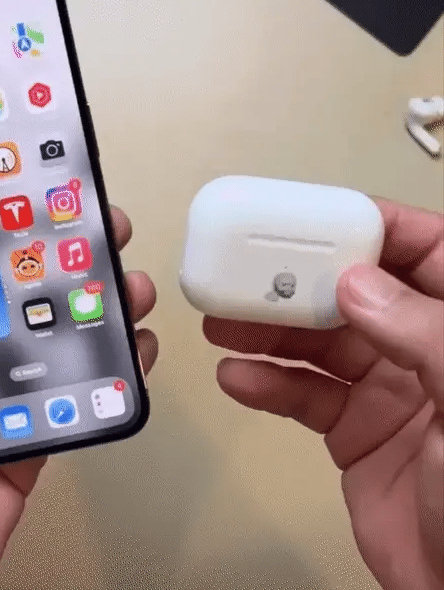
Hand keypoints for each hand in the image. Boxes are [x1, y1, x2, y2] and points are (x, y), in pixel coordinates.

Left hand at [0, 190, 157, 589]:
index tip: (9, 169)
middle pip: (14, 282)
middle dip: (56, 243)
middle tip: (90, 214)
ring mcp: (3, 386)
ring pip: (57, 327)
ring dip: (96, 297)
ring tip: (124, 276)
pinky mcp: (35, 427)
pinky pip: (81, 388)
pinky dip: (115, 364)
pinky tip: (135, 342)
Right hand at [204, 199, 442, 589]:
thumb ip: (421, 332)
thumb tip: (357, 282)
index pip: (423, 252)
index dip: (372, 228)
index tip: (318, 219)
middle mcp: (422, 349)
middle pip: (352, 295)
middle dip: (299, 281)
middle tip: (248, 271)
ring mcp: (384, 389)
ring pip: (318, 343)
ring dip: (269, 331)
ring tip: (223, 321)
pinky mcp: (351, 428)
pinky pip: (302, 395)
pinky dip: (267, 384)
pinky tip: (237, 377)